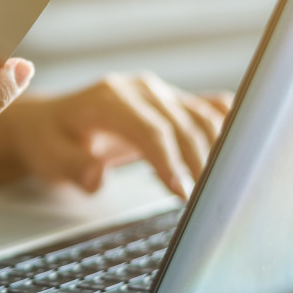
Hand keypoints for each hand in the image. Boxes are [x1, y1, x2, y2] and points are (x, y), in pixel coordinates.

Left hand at [0, 72, 231, 197]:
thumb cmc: (50, 140)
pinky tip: (243, 146)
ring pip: (201, 116)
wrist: (49, 122)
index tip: (182, 192)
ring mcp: (159, 92)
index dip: (170, 161)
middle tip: (207, 203)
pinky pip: (207, 109)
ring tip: (221, 189)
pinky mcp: (172, 101)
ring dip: (216, 151)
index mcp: (109, 99)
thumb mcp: (49, 157)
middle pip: (182, 125)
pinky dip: (227, 126)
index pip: (150, 129)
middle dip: (198, 164)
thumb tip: (97, 177)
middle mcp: (139, 89)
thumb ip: (74, 167)